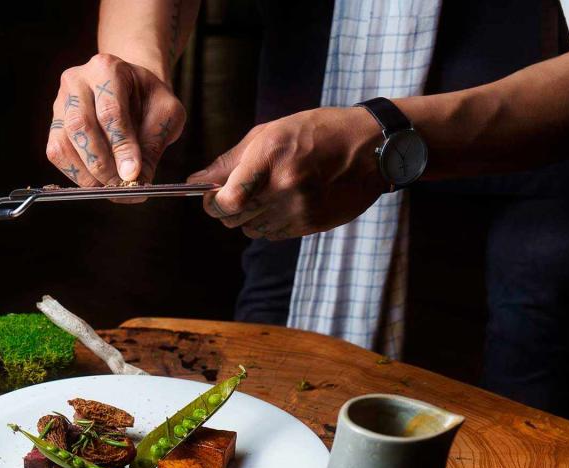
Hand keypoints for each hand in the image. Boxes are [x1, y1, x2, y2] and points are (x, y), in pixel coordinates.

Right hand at [47, 53, 185, 186]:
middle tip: (122, 185)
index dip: (121, 146)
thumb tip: (138, 180)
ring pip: (64, 143)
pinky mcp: (55, 125)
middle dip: (102, 164)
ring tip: (112, 186)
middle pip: (81, 126)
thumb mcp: (166, 114)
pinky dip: (76, 173)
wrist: (133, 91)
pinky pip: (57, 153)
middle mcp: (77, 81)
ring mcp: (60, 103)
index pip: (110, 111)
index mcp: (108, 69)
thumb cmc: (149, 100)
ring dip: (88, 173)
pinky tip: (97, 180)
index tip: (133, 174)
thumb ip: (154, 143)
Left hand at [188, 107, 386, 239]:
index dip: (212, 202)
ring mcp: (298, 209)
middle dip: (227, 208)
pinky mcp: (310, 225)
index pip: (226, 200)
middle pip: (232, 218)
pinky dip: (270, 222)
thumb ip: (230, 161)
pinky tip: (285, 201)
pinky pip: (272, 234)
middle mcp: (283, 187)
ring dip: (249, 216)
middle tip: (237, 191)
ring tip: (267, 193)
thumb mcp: (270, 133)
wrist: (370, 147)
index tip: (212, 195)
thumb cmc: (316, 132)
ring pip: (250, 230)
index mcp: (270, 157)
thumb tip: (197, 182)